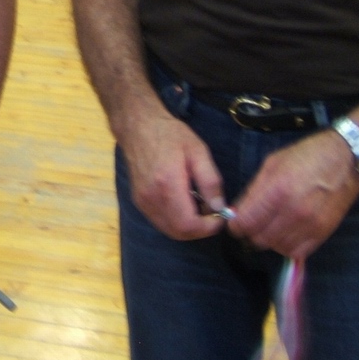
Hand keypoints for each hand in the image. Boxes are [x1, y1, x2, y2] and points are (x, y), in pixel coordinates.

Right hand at [117, 108, 226, 240]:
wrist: (138, 127)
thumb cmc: (170, 135)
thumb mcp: (198, 151)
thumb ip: (210, 181)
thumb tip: (219, 207)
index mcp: (167, 184)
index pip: (188, 224)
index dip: (208, 228)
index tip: (220, 217)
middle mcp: (151, 197)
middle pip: (179, 232)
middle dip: (200, 230)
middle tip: (212, 214)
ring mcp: (142, 201)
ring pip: (169, 230)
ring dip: (188, 226)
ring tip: (199, 206)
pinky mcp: (139, 201)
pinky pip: (161, 221)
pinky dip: (176, 221)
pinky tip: (184, 203)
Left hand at [228, 130, 358, 258]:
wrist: (346, 161)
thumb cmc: (307, 157)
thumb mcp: (272, 164)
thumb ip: (254, 190)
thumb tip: (238, 211)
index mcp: (277, 191)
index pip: (246, 223)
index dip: (235, 226)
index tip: (235, 222)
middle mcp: (293, 212)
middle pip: (259, 239)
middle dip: (250, 233)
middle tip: (252, 224)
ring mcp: (310, 225)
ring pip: (277, 248)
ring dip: (269, 240)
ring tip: (270, 227)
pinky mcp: (323, 233)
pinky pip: (297, 252)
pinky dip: (287, 246)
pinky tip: (286, 233)